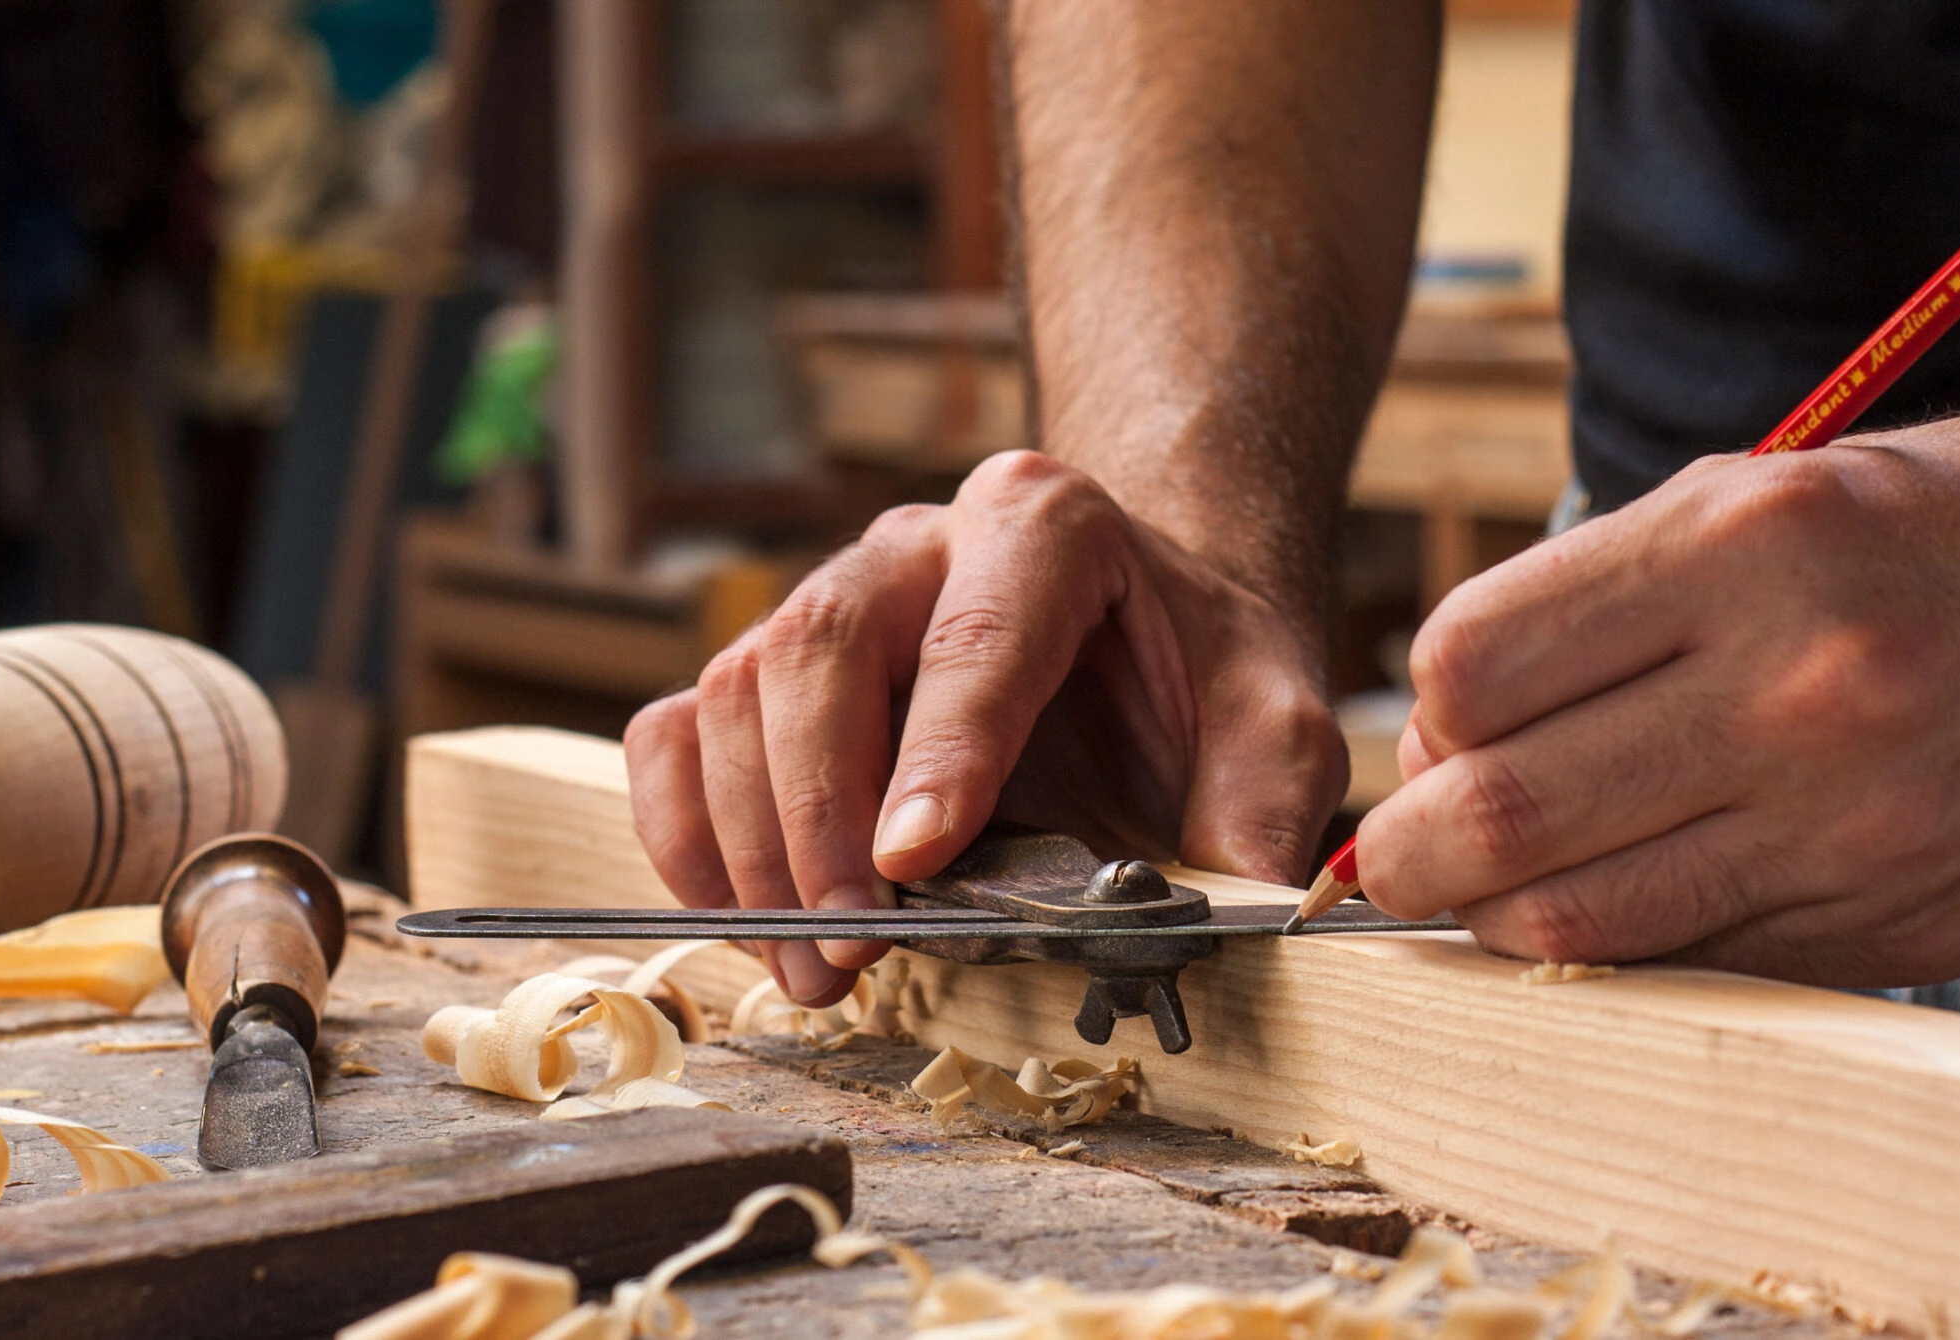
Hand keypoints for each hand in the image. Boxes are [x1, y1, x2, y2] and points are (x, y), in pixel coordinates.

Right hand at [626, 452, 1345, 1005]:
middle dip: (818, 817)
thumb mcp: (1279, 719)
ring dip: (750, 847)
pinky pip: (680, 731)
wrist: (1148, 617)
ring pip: (734, 695)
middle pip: (817, 654)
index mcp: (1045, 525)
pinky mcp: (772, 665)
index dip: (938, 753)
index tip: (911, 862)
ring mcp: (828, 596)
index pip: (976, 636)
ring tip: (812, 969)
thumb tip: (1233, 908)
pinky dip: (687, 834)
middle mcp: (918, 543)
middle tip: (848, 946)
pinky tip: (743, 922)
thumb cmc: (1201, 666)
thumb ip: (1265, 804)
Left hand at [1357, 406, 1959, 985]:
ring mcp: (1856, 822)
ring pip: (1581, 922)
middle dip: (1409, 851)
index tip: (1438, 728)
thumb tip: (1450, 728)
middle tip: (1401, 852)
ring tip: (1499, 884)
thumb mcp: (1776, 490)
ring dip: (1500, 915)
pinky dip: (1627, 947)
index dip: (1425, 712)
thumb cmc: (1959, 525)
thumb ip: (1609, 598)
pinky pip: (1698, 963)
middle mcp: (1800, 686)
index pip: (1475, 663)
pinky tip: (1628, 901)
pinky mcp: (1900, 922)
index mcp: (1751, 542)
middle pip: (1501, 814)